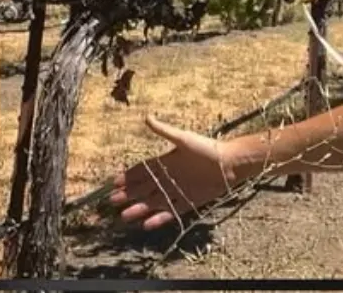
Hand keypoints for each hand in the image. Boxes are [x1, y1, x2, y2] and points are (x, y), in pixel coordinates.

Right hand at [110, 116, 235, 229]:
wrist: (230, 164)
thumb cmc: (207, 148)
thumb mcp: (184, 139)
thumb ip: (164, 130)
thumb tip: (147, 117)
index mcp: (167, 161)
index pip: (143, 170)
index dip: (128, 176)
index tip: (114, 183)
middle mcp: (170, 178)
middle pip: (144, 188)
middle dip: (128, 194)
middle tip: (112, 201)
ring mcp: (178, 191)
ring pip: (154, 202)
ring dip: (139, 209)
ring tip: (124, 216)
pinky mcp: (188, 202)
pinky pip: (170, 212)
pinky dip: (158, 219)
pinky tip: (145, 224)